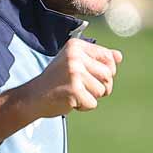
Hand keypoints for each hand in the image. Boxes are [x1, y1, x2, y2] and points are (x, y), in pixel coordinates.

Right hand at [0, 39, 121, 144]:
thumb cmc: (57, 80)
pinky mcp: (73, 90)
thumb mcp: (75, 63)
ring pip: (102, 90)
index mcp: (76, 46)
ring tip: (74, 93)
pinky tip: (70, 101)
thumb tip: (119, 56)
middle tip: (83, 88)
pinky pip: (92, 103)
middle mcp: (75, 56)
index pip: (108, 58)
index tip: (91, 76)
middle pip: (108, 75)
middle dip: (101, 87)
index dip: (106, 72)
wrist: (34, 97)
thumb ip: (96, 58)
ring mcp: (74, 73)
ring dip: (91, 97)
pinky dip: (83, 106)